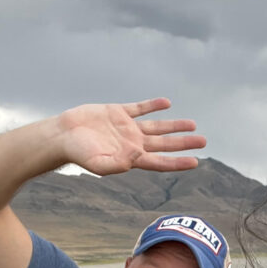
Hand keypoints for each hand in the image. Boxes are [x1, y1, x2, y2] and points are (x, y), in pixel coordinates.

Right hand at [55, 98, 205, 174]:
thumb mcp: (96, 163)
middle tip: (203, 141)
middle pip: (164, 143)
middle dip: (183, 143)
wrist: (62, 135)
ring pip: (156, 126)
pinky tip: (166, 103)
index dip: (177, 162)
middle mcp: (133, 143)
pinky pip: (139, 108)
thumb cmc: (78, 152)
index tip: (195, 162)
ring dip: (174, 125)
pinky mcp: (118, 112)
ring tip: (192, 124)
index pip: (159, 161)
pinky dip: (152, 105)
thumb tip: (132, 163)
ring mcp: (127, 127)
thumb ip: (114, 164)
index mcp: (131, 157)